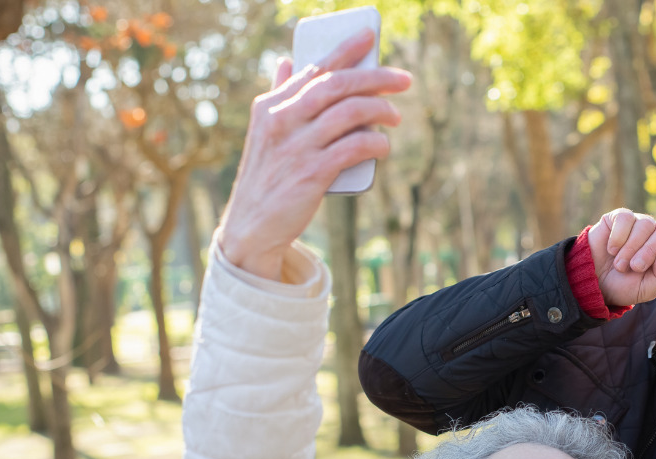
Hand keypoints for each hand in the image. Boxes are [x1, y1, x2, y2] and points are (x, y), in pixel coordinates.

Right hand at [219, 29, 411, 279]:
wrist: (252, 225)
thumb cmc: (267, 175)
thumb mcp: (265, 132)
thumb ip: (279, 96)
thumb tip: (285, 62)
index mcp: (271, 106)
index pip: (314, 69)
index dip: (345, 50)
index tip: (369, 36)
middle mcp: (282, 120)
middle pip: (337, 85)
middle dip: (375, 77)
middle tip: (404, 80)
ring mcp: (297, 147)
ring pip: (350, 113)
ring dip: (381, 111)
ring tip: (396, 117)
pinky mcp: (311, 174)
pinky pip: (354, 148)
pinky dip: (375, 143)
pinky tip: (384, 145)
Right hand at [588, 205, 655, 306]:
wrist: (593, 282)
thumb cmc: (624, 286)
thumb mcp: (647, 289)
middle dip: (649, 251)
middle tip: (634, 267)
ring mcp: (639, 224)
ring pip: (646, 225)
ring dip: (631, 248)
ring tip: (620, 263)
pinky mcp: (620, 217)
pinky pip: (627, 219)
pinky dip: (619, 237)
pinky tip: (611, 248)